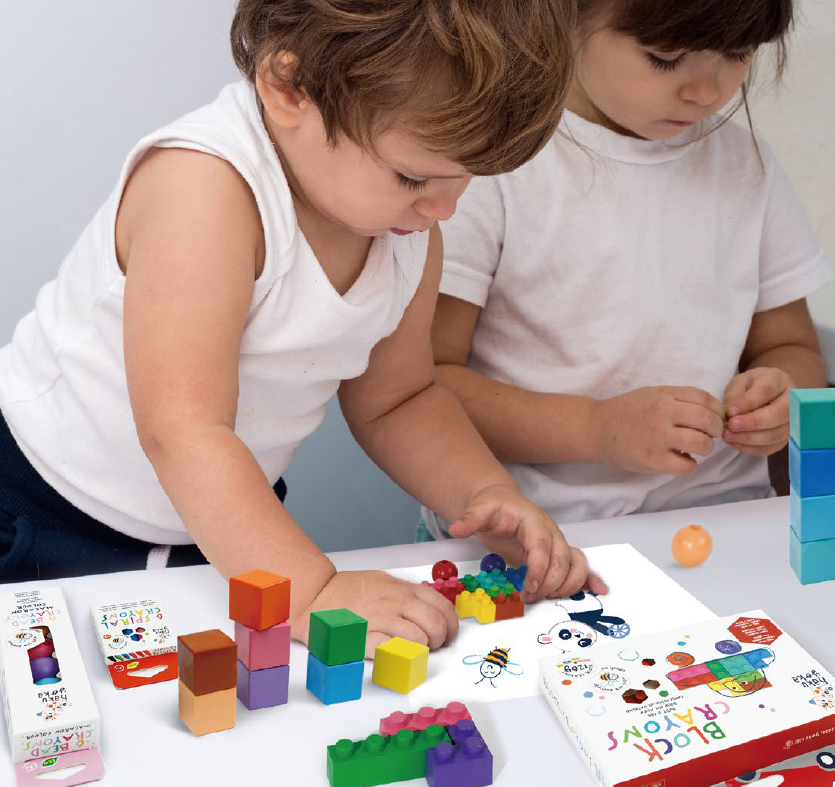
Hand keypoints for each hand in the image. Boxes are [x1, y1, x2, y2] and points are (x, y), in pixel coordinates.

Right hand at [293, 570, 459, 657]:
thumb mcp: (384, 581)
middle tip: (433, 646)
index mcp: (403, 589)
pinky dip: (399, 656)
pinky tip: (396, 655)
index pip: (442, 606)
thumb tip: (431, 609)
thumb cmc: (349, 590)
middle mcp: (396, 603)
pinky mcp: (365, 638)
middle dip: (440, 641)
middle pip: (435, 625)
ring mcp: (381, 620)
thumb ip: (407, 594)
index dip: (451, 625)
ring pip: (418, 640)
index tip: (449, 635)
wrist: (316, 595)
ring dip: (421, 651)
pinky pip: (392, 650)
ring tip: (413, 652)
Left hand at [448, 484, 607, 602]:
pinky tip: (598, 590)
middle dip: (549, 583)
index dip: (538, 570)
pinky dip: (590, 578)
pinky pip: (578, 565)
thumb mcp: (479, 509)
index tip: (529, 588)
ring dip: (568, 585)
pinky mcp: (557, 553)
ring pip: (575, 564)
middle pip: (562, 560)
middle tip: (530, 599)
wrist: (501, 501)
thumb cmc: (493, 506)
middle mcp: (550, 532)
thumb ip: (469, 519)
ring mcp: (557, 543)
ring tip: (547, 598)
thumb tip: (456, 528)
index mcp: (534, 522)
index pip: (542, 548)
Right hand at [594, 387, 724, 474]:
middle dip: (716, 430)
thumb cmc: (626, 411)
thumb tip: (712, 412)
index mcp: (664, 395)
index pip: (705, 399)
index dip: (718, 410)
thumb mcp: (652, 394)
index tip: (715, 418)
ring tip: (695, 448)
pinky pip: (687, 466)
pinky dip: (690, 465)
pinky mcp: (653, 460)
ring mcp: (657, 437)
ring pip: (702, 444)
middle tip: (710, 435)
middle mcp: (662, 413)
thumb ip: (679, 399)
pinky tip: (681, 460)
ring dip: (706, 448)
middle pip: (708, 421)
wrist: (597, 428)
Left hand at [723, 367, 792, 455]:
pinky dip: (750, 448)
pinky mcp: (784, 438)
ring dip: (749, 438)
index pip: (767, 391)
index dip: (748, 402)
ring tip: (727, 435)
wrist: (769, 393)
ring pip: (775, 435)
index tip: (730, 411)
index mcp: (779, 381)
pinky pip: (770, 448)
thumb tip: (730, 412)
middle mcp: (791, 402)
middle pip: (779, 415)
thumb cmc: (752, 386)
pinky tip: (734, 442)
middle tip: (730, 425)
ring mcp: (791, 422)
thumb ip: (735, 394)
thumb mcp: (740, 382)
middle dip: (753, 423)